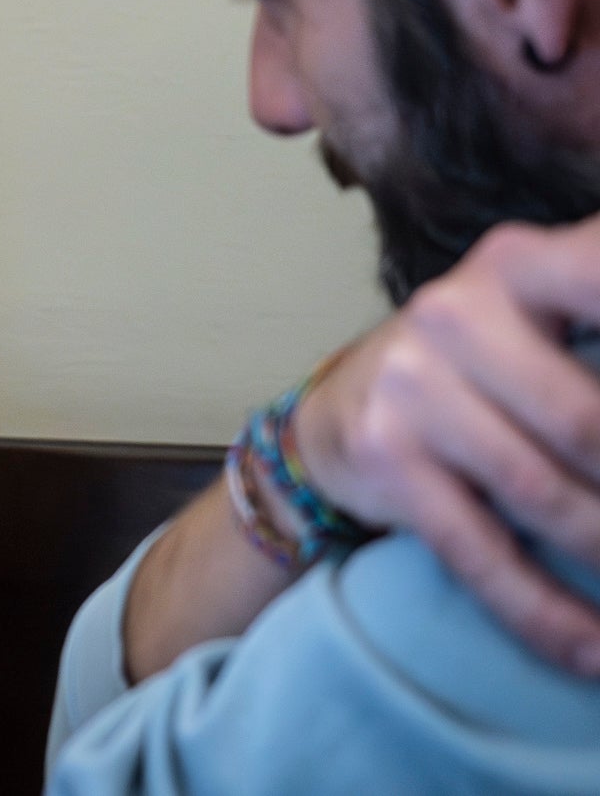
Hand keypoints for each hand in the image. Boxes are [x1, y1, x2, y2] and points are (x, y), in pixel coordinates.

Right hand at [295, 219, 599, 673]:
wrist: (340, 410)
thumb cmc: (473, 369)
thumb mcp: (539, 317)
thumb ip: (599, 329)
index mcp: (519, 263)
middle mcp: (456, 312)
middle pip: (591, 423)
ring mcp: (410, 384)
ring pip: (547, 497)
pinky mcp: (384, 456)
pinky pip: (481, 553)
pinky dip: (545, 615)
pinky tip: (591, 650)